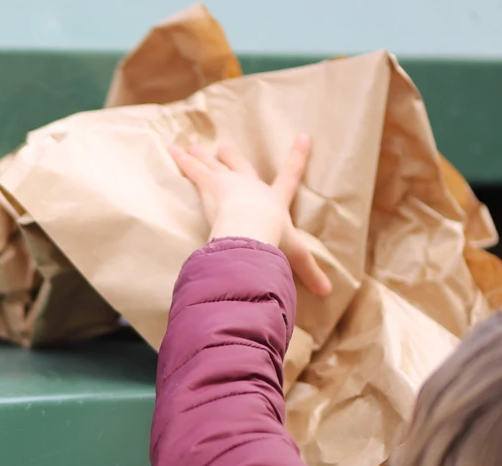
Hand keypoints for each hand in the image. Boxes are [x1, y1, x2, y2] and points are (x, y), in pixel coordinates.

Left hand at [169, 135, 331, 296]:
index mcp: (273, 200)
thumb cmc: (273, 240)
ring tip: (195, 148)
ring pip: (214, 167)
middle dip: (233, 156)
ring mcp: (230, 183)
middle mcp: (251, 187)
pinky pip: (193, 170)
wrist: (251, 229)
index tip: (303, 136)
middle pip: (241, 167)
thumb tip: (328, 292)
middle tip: (224, 146)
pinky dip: (182, 159)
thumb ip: (309, 273)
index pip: (289, 176)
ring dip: (204, 158)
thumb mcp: (294, 256)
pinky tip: (172, 149)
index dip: (298, 157)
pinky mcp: (210, 185)